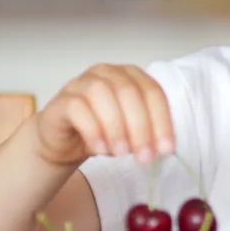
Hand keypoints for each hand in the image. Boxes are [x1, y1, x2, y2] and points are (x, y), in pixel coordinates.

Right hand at [33, 64, 174, 166]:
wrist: (65, 143)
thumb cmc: (102, 133)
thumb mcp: (131, 135)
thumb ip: (147, 134)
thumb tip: (162, 147)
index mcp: (130, 76)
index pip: (152, 92)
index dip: (162, 121)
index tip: (166, 149)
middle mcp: (107, 73)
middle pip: (129, 92)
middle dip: (141, 128)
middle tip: (144, 157)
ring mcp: (82, 82)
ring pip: (102, 94)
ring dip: (116, 127)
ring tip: (121, 153)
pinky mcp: (63, 99)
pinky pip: (78, 108)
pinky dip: (93, 130)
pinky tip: (100, 149)